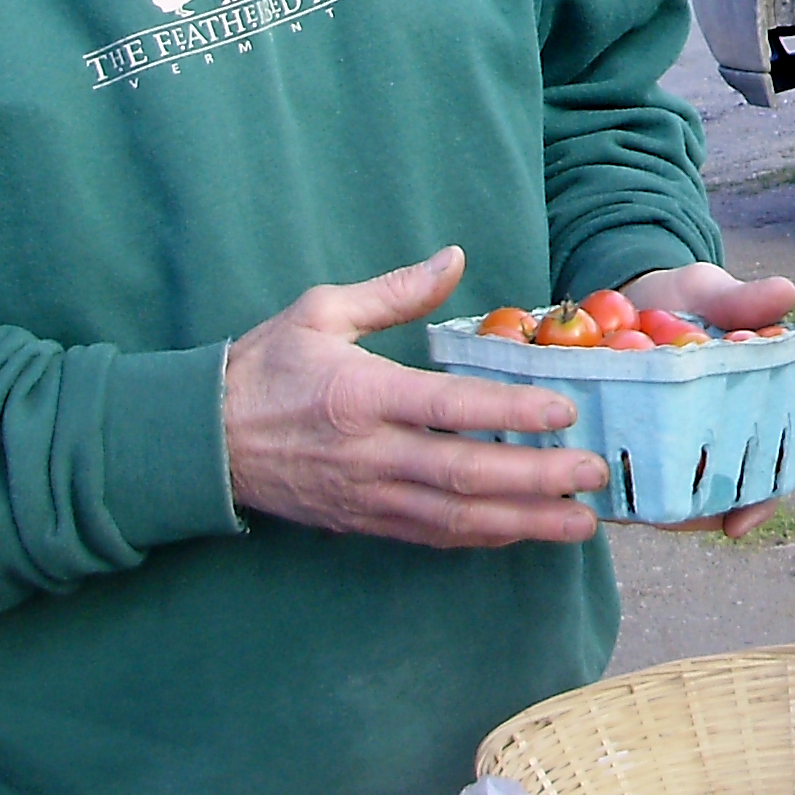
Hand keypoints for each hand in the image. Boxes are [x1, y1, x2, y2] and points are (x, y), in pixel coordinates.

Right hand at [222, 246, 608, 547]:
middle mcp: (370, 453)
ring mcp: (367, 495)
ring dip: (523, 522)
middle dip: (537, 478)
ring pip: (456, 518)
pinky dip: (482, 537)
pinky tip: (522, 531)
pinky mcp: (361, 522)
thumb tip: (454, 257)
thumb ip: (394, 291)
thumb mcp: (320, 312)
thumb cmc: (264, 367)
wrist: (200, 442)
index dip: (511, 414)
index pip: (451, 408)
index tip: (564, 412)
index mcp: (362, 395)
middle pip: (466, 474)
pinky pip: (431, 537)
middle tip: (594, 474)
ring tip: (578, 523)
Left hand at [620, 263, 794, 538]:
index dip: (754, 505)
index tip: (736, 524)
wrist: (628, 293)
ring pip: (652, 500)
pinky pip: (604, 474)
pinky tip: (577, 456)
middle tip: (663, 508)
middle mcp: (699, 449)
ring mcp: (652, 455)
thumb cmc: (686, 301)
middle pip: (703, 505)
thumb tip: (786, 291)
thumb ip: (743, 301)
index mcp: (739, 420)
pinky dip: (593, 466)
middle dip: (686, 511)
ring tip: (614, 473)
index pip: (760, 480)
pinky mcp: (608, 446)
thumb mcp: (712, 295)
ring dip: (634, 492)